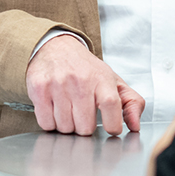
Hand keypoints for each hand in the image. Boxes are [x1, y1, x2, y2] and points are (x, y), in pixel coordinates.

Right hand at [25, 35, 145, 135]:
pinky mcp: (39, 90)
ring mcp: (58, 85)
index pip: (111, 106)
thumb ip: (131, 103)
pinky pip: (46, 123)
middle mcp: (79, 81)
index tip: (111, 128)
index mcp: (101, 79)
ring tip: (68, 110)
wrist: (55, 47)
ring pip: (65, 127)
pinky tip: (55, 110)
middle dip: (85, 127)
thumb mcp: (113, 81)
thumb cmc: (86, 69)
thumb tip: (135, 126)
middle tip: (83, 115)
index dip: (113, 125)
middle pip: (85, 126)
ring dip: (67, 125)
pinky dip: (51, 123)